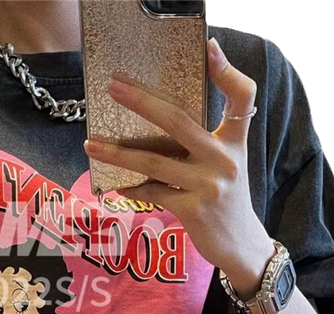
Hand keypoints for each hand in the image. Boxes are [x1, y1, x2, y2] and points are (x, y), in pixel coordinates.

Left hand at [83, 37, 275, 293]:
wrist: (241, 245)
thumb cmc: (227, 199)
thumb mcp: (228, 164)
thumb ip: (206, 140)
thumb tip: (161, 120)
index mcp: (234, 142)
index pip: (241, 99)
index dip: (227, 72)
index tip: (210, 48)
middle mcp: (224, 159)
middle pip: (180, 121)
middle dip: (143, 103)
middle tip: (114, 88)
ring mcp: (208, 185)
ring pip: (154, 162)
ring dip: (118, 154)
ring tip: (91, 144)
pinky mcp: (193, 210)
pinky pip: (153, 193)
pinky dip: (132, 189)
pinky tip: (116, 187)